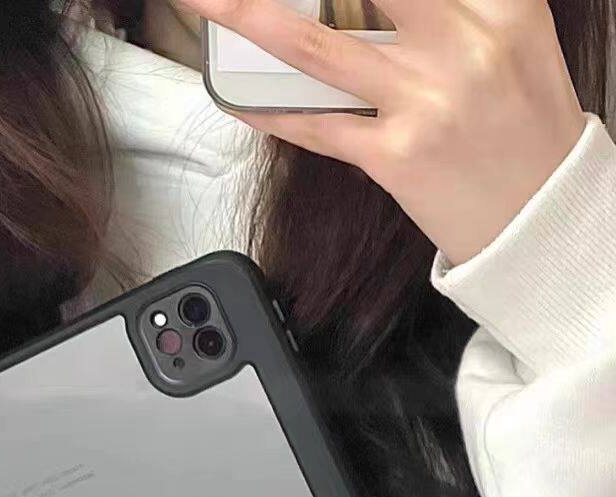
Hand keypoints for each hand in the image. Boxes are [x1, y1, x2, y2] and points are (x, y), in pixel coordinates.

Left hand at [185, 0, 586, 263]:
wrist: (544, 220)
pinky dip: (270, 113)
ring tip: (204, 1)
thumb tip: (382, 3)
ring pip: (318, 49)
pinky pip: (317, 128)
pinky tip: (236, 98)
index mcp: (503, 7)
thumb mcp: (516, 46)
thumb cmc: (529, 133)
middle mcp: (463, 46)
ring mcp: (425, 104)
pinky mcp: (395, 159)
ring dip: (249, 17)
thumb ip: (460, 8)